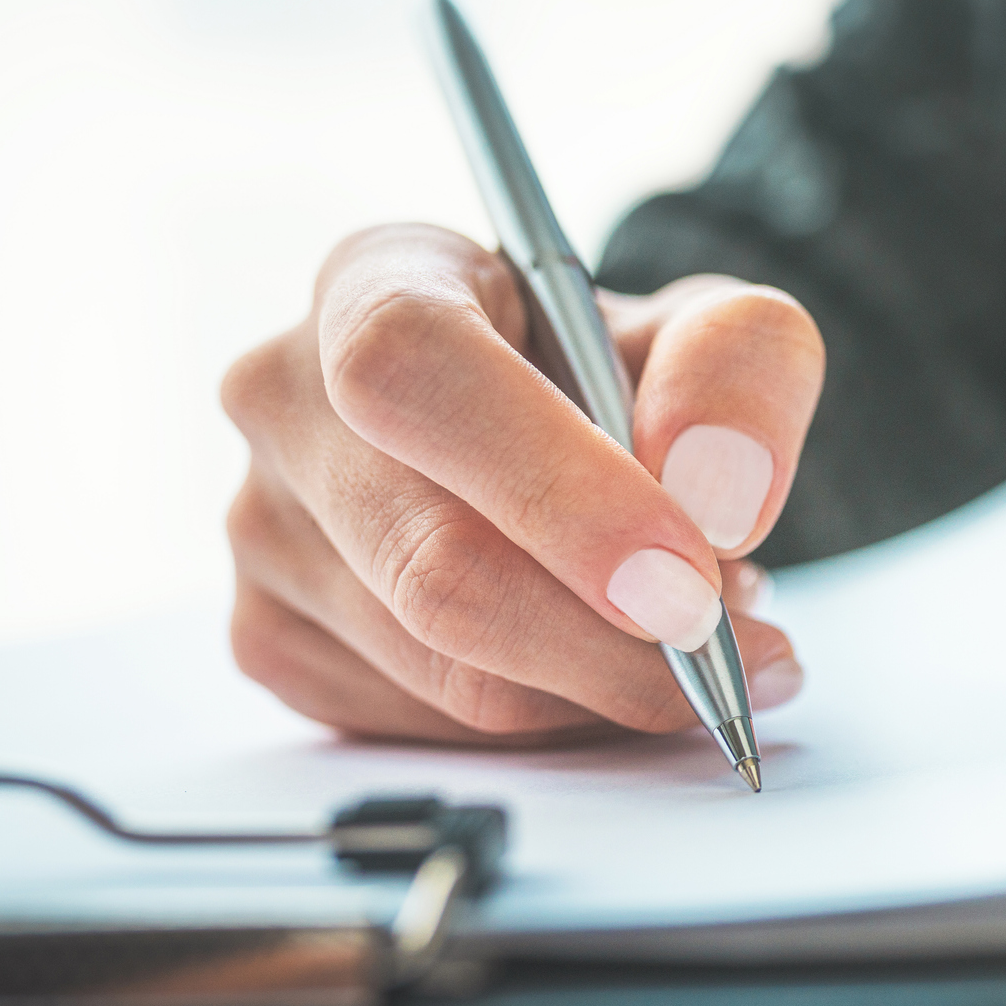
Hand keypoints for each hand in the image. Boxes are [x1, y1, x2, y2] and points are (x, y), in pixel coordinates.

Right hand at [221, 224, 823, 744]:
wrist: (572, 435)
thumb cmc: (627, 371)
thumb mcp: (717, 330)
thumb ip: (741, 372)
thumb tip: (718, 499)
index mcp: (377, 277)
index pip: (412, 371)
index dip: (555, 489)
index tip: (686, 576)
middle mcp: (285, 398)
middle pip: (434, 562)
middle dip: (613, 642)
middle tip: (740, 658)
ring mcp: (264, 529)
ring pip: (445, 672)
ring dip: (606, 682)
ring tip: (692, 630)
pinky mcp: (276, 640)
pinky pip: (435, 728)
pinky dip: (557, 720)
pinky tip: (607, 657)